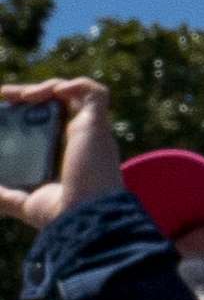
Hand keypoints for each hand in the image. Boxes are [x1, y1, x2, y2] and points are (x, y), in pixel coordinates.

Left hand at [0, 77, 116, 233]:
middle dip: (30, 93)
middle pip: (59, 104)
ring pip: (76, 93)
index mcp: (67, 154)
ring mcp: (91, 130)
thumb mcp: (22, 201)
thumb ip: (5, 195)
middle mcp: (82, 139)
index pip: (48, 122)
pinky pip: (95, 93)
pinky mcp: (97, 124)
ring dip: (48, 87)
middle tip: (4, 94)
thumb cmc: (60, 213)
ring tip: (23, 95)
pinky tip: (50, 93)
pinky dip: (74, 85)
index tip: (5, 105)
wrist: (83, 215)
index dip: (28, 110)